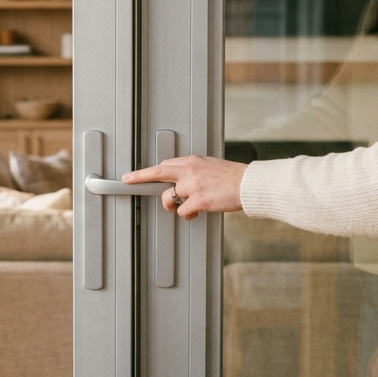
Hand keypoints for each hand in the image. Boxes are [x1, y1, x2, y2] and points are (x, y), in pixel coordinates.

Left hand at [122, 155, 246, 219]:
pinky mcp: (198, 200)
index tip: (138, 173)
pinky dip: (188, 215)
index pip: (166, 164)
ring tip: (185, 207)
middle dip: (140, 176)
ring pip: (169, 197)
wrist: (249, 184)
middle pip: (158, 173)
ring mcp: (192, 185)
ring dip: (173, 205)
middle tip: (128, 180)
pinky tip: (197, 213)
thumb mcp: (212, 167)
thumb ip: (195, 172)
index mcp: (194, 161)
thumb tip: (182, 181)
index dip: (151, 171)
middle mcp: (190, 171)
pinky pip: (183, 211)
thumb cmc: (235, 178)